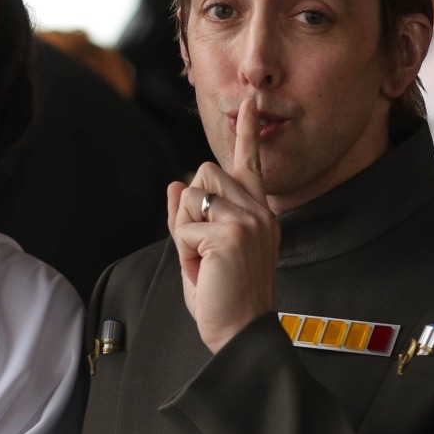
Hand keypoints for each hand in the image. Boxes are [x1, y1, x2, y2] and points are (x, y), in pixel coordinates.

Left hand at [169, 97, 279, 352]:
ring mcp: (248, 219)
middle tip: (203, 251)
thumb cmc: (223, 298)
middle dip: (191, 209)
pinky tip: (204, 272)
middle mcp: (259, 211)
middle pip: (205, 173)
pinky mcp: (231, 233)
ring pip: (192, 196)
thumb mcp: (200, 252)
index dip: (246, 132)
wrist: (240, 332)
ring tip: (205, 263)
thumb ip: (189, 217)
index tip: (248, 101)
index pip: (249, 164)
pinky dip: (184, 253)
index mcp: (258, 214)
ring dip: (186, 232)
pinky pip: (183, 227)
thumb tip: (175, 182)